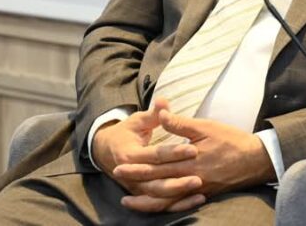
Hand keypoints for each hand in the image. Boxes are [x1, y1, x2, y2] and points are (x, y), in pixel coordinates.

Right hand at [91, 98, 206, 212]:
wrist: (106, 151)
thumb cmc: (126, 132)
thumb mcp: (137, 120)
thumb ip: (153, 114)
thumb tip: (163, 101)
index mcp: (129, 155)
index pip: (155, 155)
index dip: (174, 152)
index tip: (193, 149)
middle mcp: (130, 175)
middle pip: (157, 181)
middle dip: (178, 180)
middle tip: (200, 177)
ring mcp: (135, 188)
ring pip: (158, 197)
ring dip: (179, 195)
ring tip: (200, 190)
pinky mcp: (142, 195)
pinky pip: (160, 204)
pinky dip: (177, 205)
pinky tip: (196, 200)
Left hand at [112, 109, 275, 211]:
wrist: (256, 159)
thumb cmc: (231, 140)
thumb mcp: (206, 127)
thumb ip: (181, 124)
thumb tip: (161, 114)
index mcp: (190, 160)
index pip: (158, 164)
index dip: (138, 164)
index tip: (120, 163)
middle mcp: (191, 177)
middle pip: (158, 182)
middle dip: (136, 180)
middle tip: (117, 178)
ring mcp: (197, 189)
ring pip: (166, 199)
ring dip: (146, 200)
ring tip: (130, 200)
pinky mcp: (204, 194)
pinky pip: (180, 204)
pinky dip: (165, 206)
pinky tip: (156, 205)